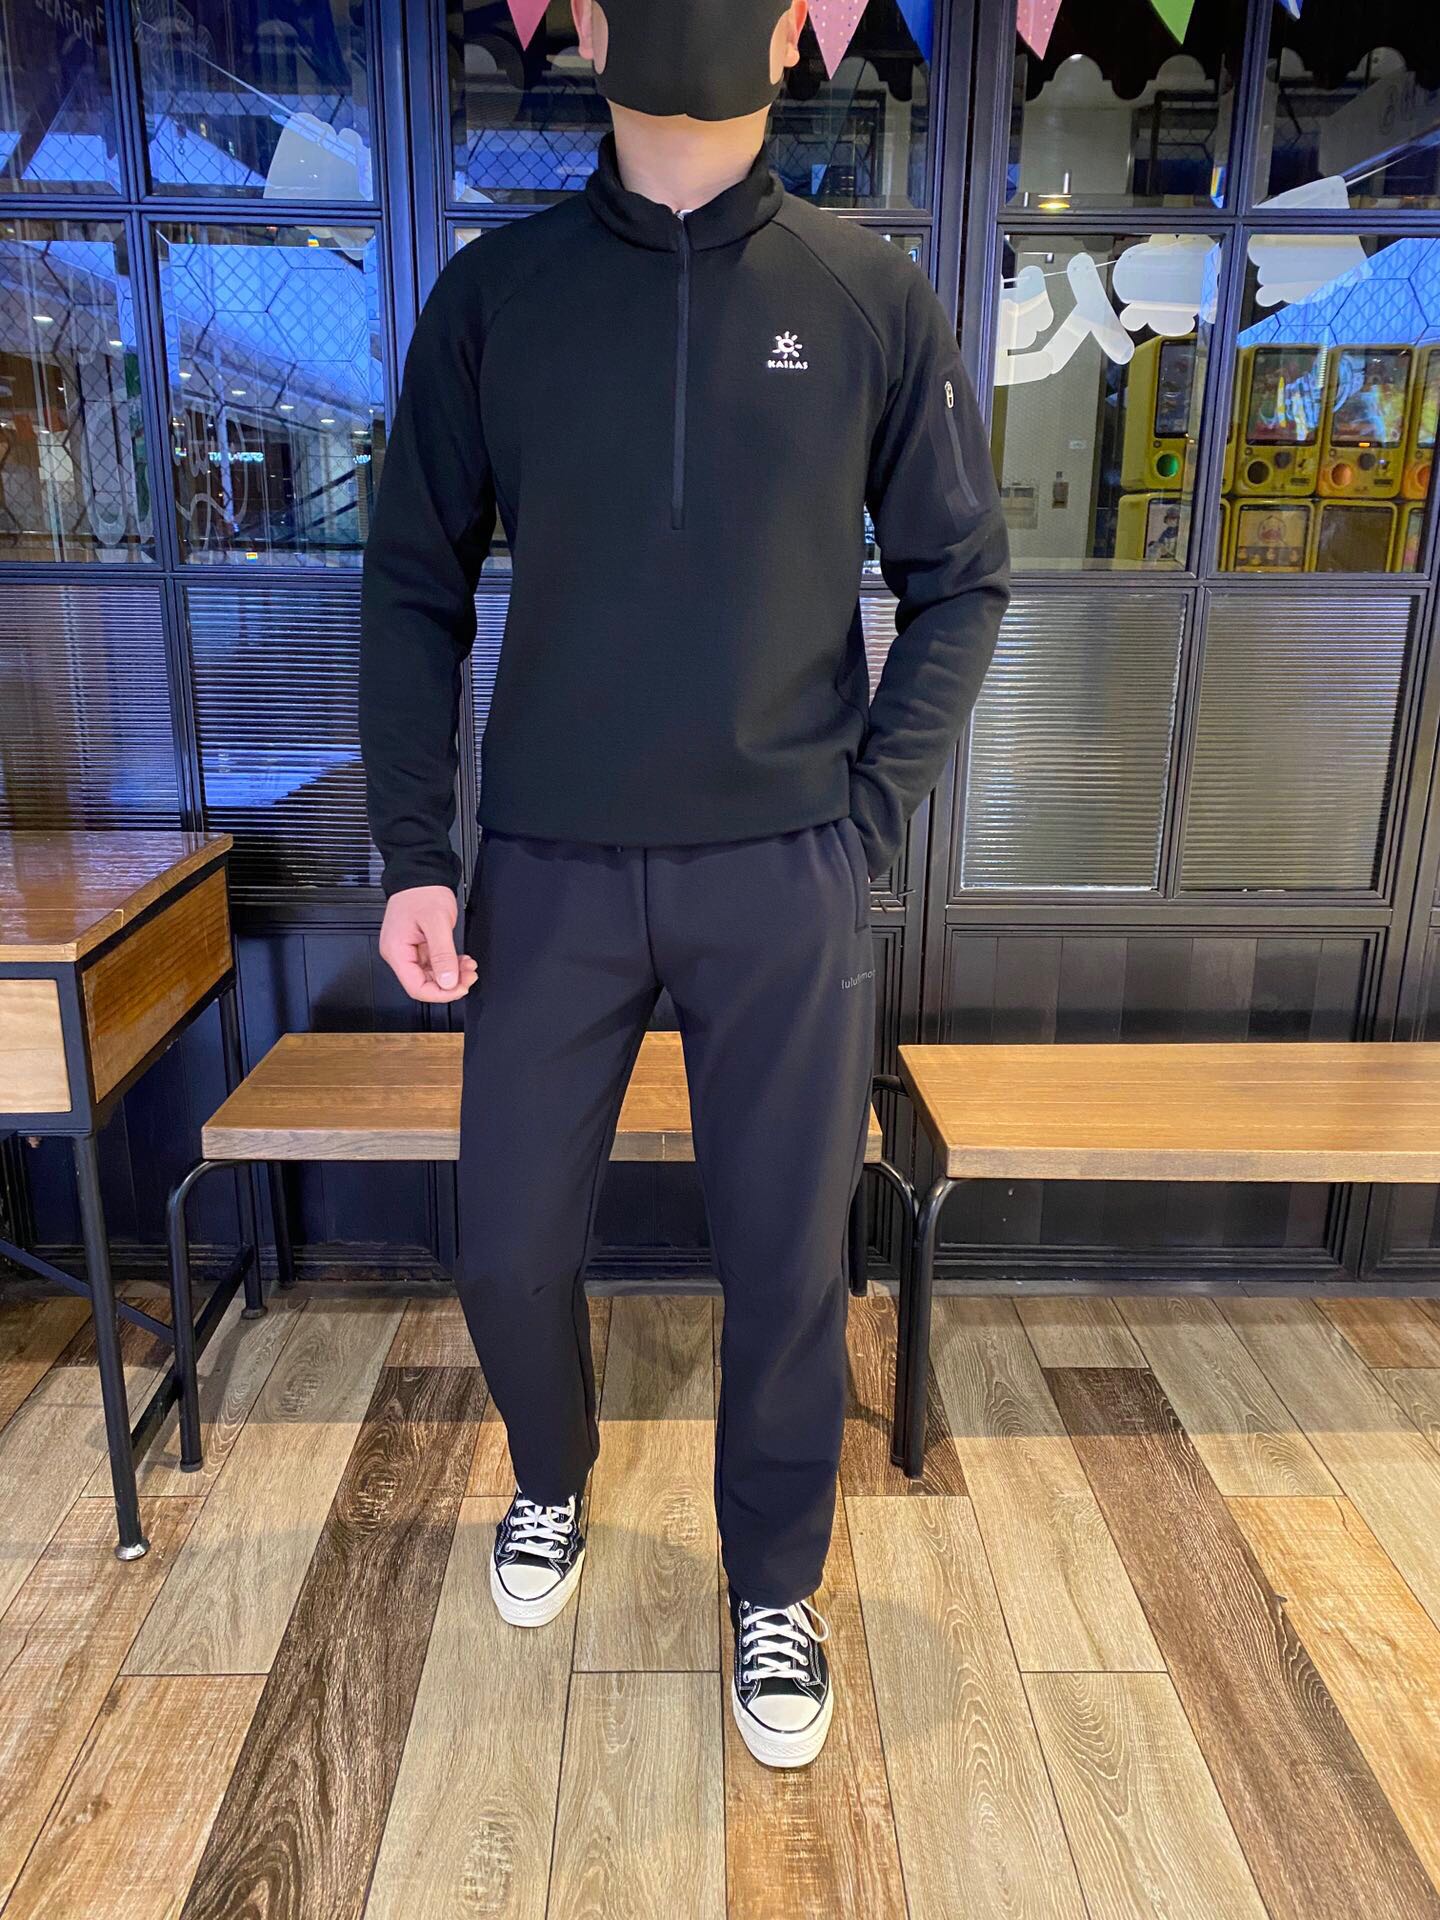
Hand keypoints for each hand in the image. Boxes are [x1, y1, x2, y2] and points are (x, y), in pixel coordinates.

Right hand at [378, 885, 477, 1002]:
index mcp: (396, 951)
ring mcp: (408, 950)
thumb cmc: (423, 892)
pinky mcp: (417, 946)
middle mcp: (399, 954)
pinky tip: (461, 960)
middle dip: (450, 983)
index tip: (460, 988)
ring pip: (431, 975)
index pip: (416, 987)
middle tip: (470, 975)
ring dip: (452, 975)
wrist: (422, 874)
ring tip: (469, 966)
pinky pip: (434, 964)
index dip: (440, 993)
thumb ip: (442, 955)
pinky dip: (449, 965)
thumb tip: (447, 982)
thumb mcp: (437, 923)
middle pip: (424, 984)